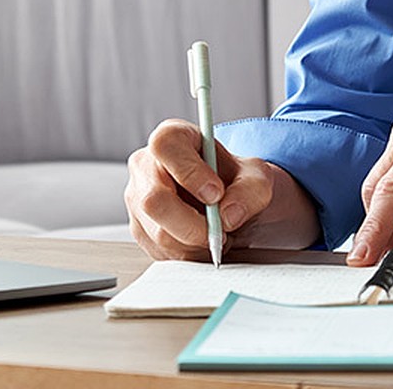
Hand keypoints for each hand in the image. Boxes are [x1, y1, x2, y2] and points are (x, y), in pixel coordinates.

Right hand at [125, 119, 320, 259]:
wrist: (230, 201)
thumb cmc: (235, 180)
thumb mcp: (256, 177)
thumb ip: (249, 190)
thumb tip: (228, 214)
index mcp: (171, 137)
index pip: (165, 147)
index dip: (190, 172)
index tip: (216, 193)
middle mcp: (146, 165)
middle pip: (154, 200)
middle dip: (193, 225)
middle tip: (220, 231)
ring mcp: (137, 199)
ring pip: (158, 233)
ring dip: (195, 244)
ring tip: (217, 235)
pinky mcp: (140, 229)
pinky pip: (160, 252)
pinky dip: (188, 255)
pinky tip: (203, 242)